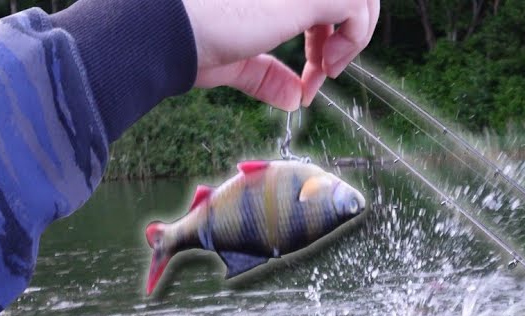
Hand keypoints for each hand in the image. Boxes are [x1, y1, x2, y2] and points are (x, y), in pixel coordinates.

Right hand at [183, 0, 379, 110]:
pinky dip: (354, 40)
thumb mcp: (238, 58)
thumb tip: (293, 98)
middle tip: (325, 70)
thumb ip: (267, 73)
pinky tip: (324, 67)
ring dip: (355, 35)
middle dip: (349, 30)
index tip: (314, 73)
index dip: (329, 33)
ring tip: (325, 69)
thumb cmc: (187, 41)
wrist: (166, 33)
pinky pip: (357, 7)